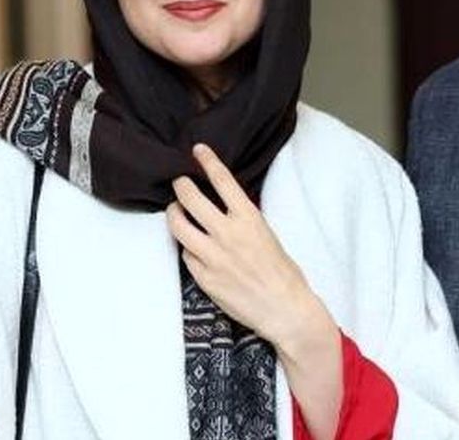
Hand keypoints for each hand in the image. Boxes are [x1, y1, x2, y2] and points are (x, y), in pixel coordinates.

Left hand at [165, 143, 330, 349]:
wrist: (284, 309)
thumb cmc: (282, 273)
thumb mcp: (268, 235)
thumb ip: (244, 220)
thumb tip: (226, 206)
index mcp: (249, 219)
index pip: (223, 180)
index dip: (207, 161)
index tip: (197, 150)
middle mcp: (228, 234)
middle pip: (191, 198)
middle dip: (180, 185)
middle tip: (178, 182)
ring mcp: (213, 256)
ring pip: (178, 226)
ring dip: (173, 214)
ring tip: (175, 211)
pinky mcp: (204, 277)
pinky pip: (186, 256)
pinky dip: (187, 249)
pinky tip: (193, 249)